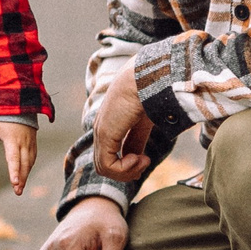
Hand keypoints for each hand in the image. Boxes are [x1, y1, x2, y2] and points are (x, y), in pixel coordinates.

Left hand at [0, 120, 37, 194]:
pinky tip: (26, 173)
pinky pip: (33, 157)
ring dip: (26, 175)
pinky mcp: (32, 142)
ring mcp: (30, 143)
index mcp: (13, 140)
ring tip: (20, 187)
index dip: (14, 171)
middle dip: (21, 179)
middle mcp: (23, 143)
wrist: (19, 103)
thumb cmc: (3, 115)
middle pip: (24, 164)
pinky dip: (29, 167)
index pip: (14, 159)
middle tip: (18, 191)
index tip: (14, 183)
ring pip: (29, 162)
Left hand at [90, 66, 153, 182]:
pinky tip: (140, 158)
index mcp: (110, 124)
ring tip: (144, 160)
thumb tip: (139, 159)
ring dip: (127, 171)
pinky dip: (125, 169)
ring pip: (104, 169)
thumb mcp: (143, 123)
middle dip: (126, 171)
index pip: (108, 155)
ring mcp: (101, 132)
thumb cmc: (149, 94)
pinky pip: (108, 166)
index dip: (125, 167)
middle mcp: (101, 129)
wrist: (148, 78)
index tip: (145, 160)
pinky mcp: (105, 134)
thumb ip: (137, 141)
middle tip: (145, 161)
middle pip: (104, 165)